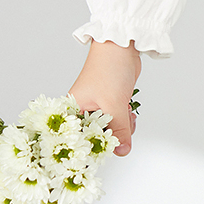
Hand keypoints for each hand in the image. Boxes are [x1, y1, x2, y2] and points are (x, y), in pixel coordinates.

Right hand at [68, 39, 140, 155]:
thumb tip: (122, 151)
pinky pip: (117, 120)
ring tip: (127, 115)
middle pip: (95, 136)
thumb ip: (118, 131)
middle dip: (111, 137)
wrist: (123, 46)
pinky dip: (125, 119)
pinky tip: (130, 110)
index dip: (89, 150)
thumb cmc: (108, 68)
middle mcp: (82, 109)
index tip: (103, 157)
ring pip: (110, 129)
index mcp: (73, 110)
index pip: (77, 139)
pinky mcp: (110, 102)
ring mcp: (97, 106)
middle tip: (120, 132)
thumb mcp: (113, 105)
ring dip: (122, 127)